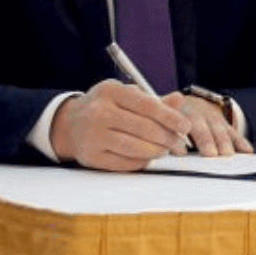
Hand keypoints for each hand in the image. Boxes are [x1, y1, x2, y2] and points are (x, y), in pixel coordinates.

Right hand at [50, 79, 192, 170]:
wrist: (70, 123)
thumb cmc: (106, 107)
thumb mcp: (127, 96)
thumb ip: (154, 100)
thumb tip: (180, 99)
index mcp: (111, 91)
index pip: (148, 106)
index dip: (171, 118)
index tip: (186, 127)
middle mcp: (99, 112)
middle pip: (145, 129)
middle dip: (168, 138)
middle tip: (180, 143)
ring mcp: (93, 136)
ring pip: (136, 148)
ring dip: (157, 151)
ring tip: (166, 150)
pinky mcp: (91, 157)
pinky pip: (125, 163)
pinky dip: (142, 161)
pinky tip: (148, 157)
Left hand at [163, 92, 252, 156]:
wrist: (183, 102)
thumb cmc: (166, 119)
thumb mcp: (158, 118)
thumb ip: (159, 129)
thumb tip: (161, 147)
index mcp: (174, 109)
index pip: (176, 120)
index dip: (179, 133)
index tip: (181, 150)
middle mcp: (193, 109)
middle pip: (199, 124)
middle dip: (206, 139)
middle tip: (211, 154)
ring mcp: (210, 114)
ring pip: (217, 126)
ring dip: (223, 141)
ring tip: (227, 154)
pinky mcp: (222, 121)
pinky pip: (232, 130)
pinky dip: (240, 141)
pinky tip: (246, 151)